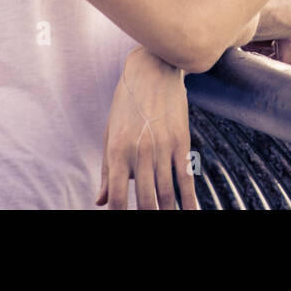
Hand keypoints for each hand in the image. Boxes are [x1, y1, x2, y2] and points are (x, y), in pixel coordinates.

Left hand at [96, 45, 198, 208]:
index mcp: (117, 150)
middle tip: (150, 221)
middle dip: (148, 216)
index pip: (119, 197)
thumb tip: (101, 201)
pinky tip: (190, 211)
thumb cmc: (126, 103)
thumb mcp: (110, 133)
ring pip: (167, 193)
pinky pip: (186, 177)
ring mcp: (163, 147)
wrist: (152, 70)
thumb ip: (107, 170)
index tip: (124, 220)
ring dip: (168, 212)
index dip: (121, 214)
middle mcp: (140, 151)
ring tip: (168, 218)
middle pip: (146, 200)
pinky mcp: (181, 141)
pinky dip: (189, 200)